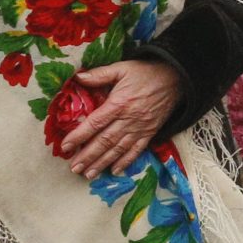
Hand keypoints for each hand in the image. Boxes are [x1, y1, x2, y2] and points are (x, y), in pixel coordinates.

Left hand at [57, 60, 182, 177]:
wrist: (176, 79)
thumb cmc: (146, 73)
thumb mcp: (122, 68)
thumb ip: (100, 74)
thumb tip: (77, 77)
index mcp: (119, 103)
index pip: (95, 123)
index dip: (79, 136)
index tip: (65, 147)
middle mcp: (129, 119)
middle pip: (105, 141)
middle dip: (88, 156)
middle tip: (73, 168)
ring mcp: (140, 128)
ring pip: (118, 149)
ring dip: (102, 163)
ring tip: (88, 174)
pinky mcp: (150, 132)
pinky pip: (137, 150)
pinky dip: (126, 162)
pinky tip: (115, 171)